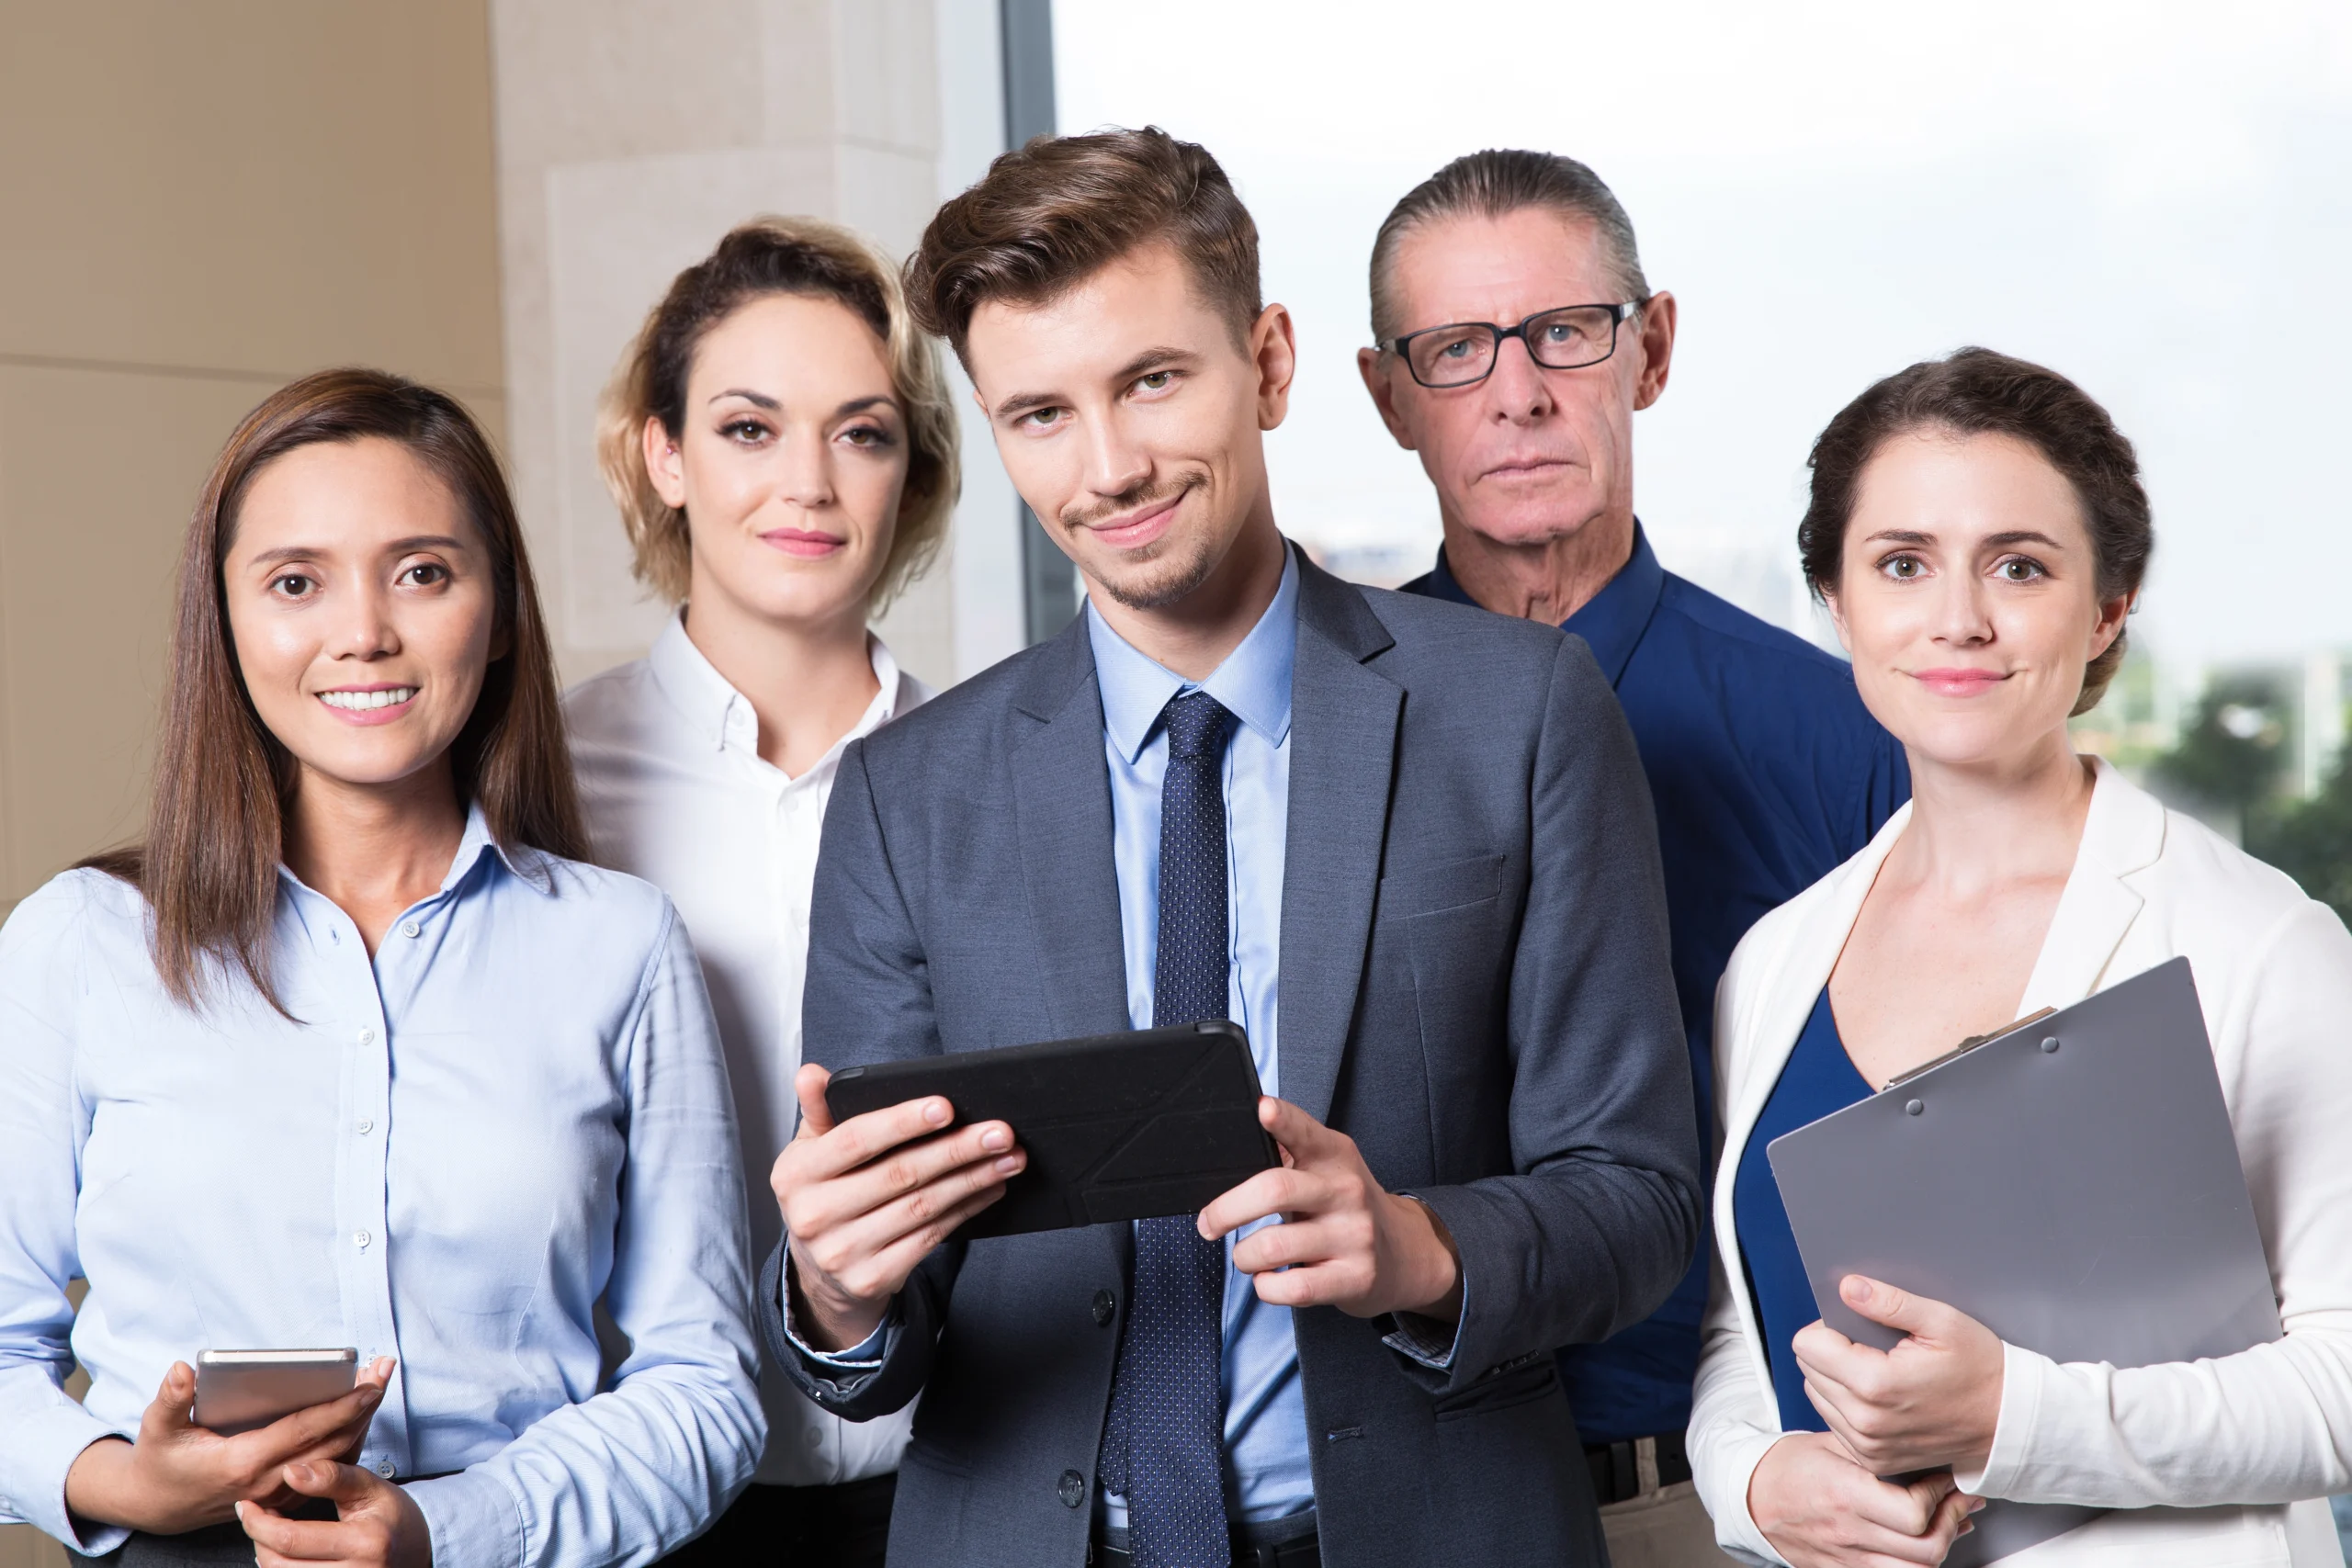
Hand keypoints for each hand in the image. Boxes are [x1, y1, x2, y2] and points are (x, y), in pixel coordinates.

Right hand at [64, 1359, 393, 1534]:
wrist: (157, 1505)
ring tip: (379, 1383)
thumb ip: (171, 1399)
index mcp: (242, 1463)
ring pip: (334, 1459)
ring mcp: (279, 1492)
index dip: (340, 1409)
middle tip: (385, 1370)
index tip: (369, 1386)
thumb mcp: (158, 1428)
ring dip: (361, 1422)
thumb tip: (183, 1370)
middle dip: (364, 1408)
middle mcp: (268, 1482)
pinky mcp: (283, 1494)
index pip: (303, 1433)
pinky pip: (326, 1468)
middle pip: (331, 1445)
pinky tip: (360, 1413)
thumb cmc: (161, 1461)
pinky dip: (348, 1440)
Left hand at [237, 1460, 430, 1566]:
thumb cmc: (392, 1515)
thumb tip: (290, 1472)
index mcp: (366, 1542)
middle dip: (258, 1538)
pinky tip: (282, 1554)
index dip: (259, 1522)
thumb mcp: (369, 1486)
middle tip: (254, 1515)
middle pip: (279, 1565)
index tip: (248, 1504)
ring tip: (269, 1532)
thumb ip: (331, 1477)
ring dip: (265, 1555)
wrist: (418, 1548)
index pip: (292, 1540)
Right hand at [773, 1063, 1025, 1350]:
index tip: (946, 1106)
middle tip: (1000, 1132)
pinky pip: (931, 1237)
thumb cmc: (826, 1193)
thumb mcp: (812, 1151)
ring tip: (1009, 1157)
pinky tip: (990, 1188)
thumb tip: (812, 1074)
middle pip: (899, 1174)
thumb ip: (818, 1110)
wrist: (821, 1271)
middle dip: (956, 1149)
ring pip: (922, 1206)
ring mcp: (843, 1252)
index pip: (855, 1140)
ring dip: (973, 1179)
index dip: (902, 1122)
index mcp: (796, 1174)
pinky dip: (966, 1209)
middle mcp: (813, 1216)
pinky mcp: (873, 1279)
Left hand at [1197, 1097, 1461, 1320]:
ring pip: (1273, 1247)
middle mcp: (1347, 1191)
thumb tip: (1229, 1147)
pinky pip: (1292, 1288)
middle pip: (1274, 1190)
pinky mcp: (1355, 1278)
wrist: (1405, 1254)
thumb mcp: (1327, 1169)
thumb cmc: (1345, 1208)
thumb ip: (1288, 1154)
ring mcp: (1354, 1236)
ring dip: (1243, 1257)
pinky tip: (1269, 1279)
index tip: (1262, 1109)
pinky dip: (1266, 1287)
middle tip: (1208, 1224)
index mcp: (1335, 1155)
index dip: (1282, 1119)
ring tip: (1247, 1256)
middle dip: (1226, 1210)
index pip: (1304, 1131)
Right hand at [1749, 1431, 1981, 1566]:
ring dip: (1943, 1546)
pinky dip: (1919, 1562)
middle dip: (1953, 1521)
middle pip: (1925, 1549)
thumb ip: (1874, 1448)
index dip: (1938, 1495)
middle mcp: (1849, 1532)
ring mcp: (1849, 1558)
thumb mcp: (1829, 1443)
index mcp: (1844, 1494)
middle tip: (1960, 1499)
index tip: (1943, 1477)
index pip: (1912, 1513)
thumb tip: (1920, 1446)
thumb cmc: (1787, 1468)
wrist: (1751, 1499)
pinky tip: (1927, 1542)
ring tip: (1952, 1522)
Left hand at [1794, 1276, 2004, 1476]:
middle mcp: (1865, 1421)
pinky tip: (1878, 1397)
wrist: (2008, 1422)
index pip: (1806, 1345)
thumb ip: (1889, 1302)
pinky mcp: (1873, 1460)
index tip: (1855, 1327)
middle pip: (1807, 1369)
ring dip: (1835, 1379)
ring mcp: (1868, 1446)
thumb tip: (1847, 1288)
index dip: (1827, 1327)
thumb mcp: (1942, 1322)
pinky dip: (1846, 1406)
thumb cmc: (1981, 1370)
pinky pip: (1835, 1423)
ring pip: (1817, 1396)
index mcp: (1875, 1384)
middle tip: (1871, 1348)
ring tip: (1877, 1372)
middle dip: (1830, 1352)